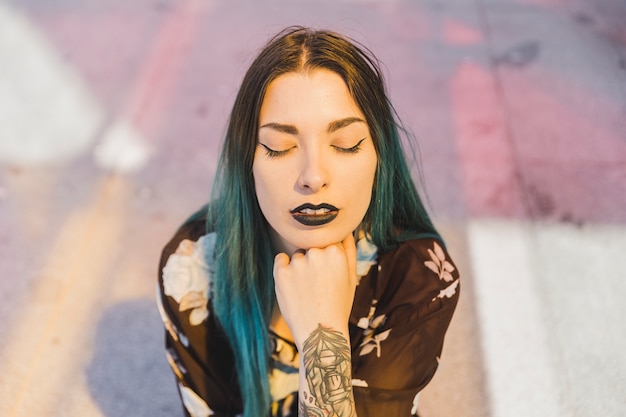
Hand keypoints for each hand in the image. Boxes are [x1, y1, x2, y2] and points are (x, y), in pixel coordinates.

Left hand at [273, 233, 356, 347]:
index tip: (328, 276)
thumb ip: (349, 251)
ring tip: (307, 291)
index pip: (328, 241)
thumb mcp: (351, 279)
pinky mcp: (280, 272)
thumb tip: (346, 230)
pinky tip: (294, 288)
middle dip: (313, 261)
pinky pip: (281, 260)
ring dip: (299, 267)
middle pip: (311, 247)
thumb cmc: (338, 306)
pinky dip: (284, 270)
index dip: (327, 259)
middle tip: (318, 287)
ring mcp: (297, 262)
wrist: (319, 334)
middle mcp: (316, 253)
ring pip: (297, 255)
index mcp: (336, 252)